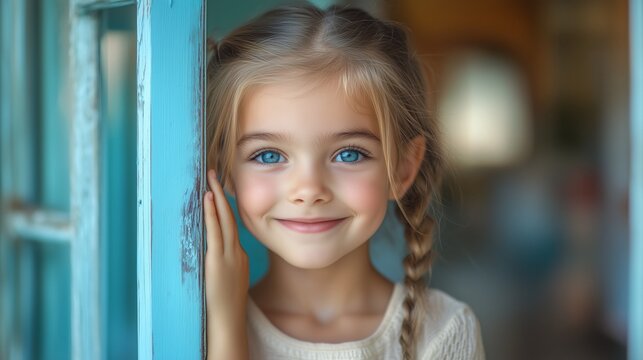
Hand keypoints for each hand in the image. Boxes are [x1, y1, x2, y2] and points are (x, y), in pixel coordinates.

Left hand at [204, 169, 248, 358]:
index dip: (226, 207)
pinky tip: (208, 200)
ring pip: (225, 220)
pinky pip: (215, 232)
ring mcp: (229, 255)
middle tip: (216, 174)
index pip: (233, 226)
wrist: (228, 321)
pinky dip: (213, 214)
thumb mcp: (230, 280)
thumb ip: (225, 265)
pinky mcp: (217, 261)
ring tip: (211, 179)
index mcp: (239, 257)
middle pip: (231, 217)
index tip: (220, 190)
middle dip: (223, 194)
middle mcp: (237, 252)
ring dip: (218, 197)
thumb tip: (215, 256)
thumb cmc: (226, 306)